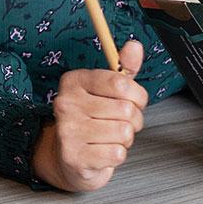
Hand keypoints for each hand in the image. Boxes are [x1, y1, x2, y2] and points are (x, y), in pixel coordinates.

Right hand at [32, 40, 147, 191]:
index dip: (137, 95)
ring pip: (124, 132)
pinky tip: (102, 151)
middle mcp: (65, 102)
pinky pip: (117, 153)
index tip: (131, 100)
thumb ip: (123, 69)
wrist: (71, 157)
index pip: (120, 83)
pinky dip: (116, 155)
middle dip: (132, 120)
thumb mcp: (107, 91)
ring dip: (125, 139)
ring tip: (109, 137)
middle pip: (126, 109)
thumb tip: (134, 46)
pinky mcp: (74, 155)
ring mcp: (67, 129)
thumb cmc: (92, 121)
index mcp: (73, 81)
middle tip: (117, 122)